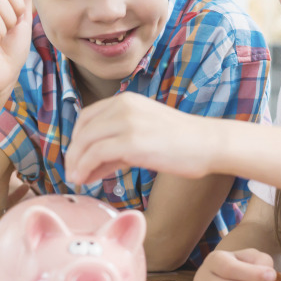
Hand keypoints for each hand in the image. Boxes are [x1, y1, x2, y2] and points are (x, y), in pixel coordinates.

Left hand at [66, 92, 214, 184]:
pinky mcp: (131, 142)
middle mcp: (124, 106)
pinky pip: (96, 154)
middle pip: (83, 129)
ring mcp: (127, 122)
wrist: (209, 143)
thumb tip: (91, 165)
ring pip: (86, 142)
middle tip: (72, 173)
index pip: (87, 116)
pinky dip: (85, 168)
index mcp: (126, 100)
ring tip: (75, 180)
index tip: (76, 157)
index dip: (77, 138)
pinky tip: (85, 180)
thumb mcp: (144, 133)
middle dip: (73, 153)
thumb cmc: (182, 142)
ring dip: (76, 163)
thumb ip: (117, 144)